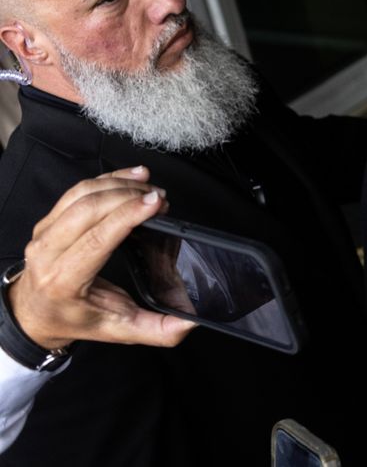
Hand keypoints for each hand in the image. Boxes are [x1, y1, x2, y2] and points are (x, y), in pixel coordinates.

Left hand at [8, 168, 196, 350]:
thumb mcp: (117, 330)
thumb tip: (190, 323)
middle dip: (128, 195)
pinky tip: (131, 177)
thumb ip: (156, 331)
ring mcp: (44, 233)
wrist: (34, 313)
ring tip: (149, 186)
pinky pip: (77, 190)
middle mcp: (48, 254)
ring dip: (119, 184)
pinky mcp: (48, 220)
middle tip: (160, 198)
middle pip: (88, 209)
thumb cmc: (75, 318)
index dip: (128, 215)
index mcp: (64, 281)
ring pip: (82, 194)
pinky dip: (107, 179)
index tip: (155, 203)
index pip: (97, 239)